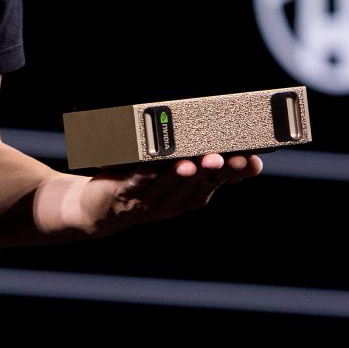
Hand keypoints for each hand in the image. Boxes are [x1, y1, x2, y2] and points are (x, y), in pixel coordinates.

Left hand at [79, 151, 263, 236]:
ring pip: (169, 186)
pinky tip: (150, 166)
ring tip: (193, 163)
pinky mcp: (123, 193)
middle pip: (198, 184)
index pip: (220, 182)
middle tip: (226, 158)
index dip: (236, 173)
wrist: (97, 211)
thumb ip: (200, 161)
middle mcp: (174, 201)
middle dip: (213, 171)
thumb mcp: (176, 175)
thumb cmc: (142, 186)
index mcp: (191, 195)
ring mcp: (148, 199)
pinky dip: (143, 175)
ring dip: (181, 176)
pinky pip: (135, 183)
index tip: (251, 162)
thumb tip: (228, 137)